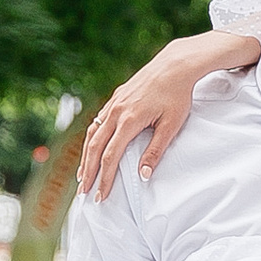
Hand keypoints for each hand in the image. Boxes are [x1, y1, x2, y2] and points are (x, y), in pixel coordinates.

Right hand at [76, 28, 260, 200]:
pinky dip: (91, 138)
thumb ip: (155, 151)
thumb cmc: (177, 95)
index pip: (110, 157)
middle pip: (95, 148)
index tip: (101, 196)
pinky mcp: (116, 97)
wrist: (176, 65)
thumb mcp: (171, 125)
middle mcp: (116, 112)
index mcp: (129, 120)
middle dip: (88, 172)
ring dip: (85, 156)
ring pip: (92, 134)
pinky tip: (91, 147)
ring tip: (82, 175)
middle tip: (84, 193)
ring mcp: (114, 103)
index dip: (104, 178)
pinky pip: (97, 121)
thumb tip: (143, 176)